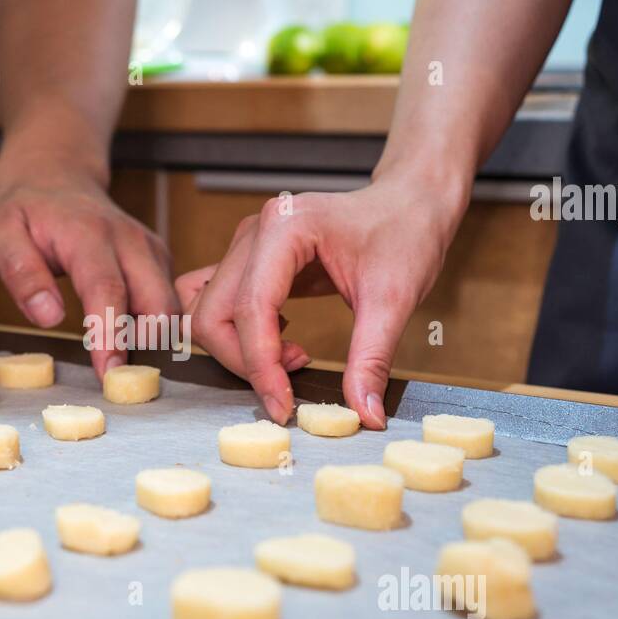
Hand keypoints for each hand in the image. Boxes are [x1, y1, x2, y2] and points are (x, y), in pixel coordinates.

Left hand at [0, 169, 178, 377]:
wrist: (53, 178)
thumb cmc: (22, 212)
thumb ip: (22, 275)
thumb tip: (49, 316)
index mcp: (88, 234)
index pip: (107, 289)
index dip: (111, 335)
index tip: (108, 372)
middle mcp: (129, 239)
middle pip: (158, 301)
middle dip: (146, 343)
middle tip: (117, 375)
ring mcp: (148, 249)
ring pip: (172, 305)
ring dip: (154, 337)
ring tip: (120, 355)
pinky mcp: (158, 259)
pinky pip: (170, 299)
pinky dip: (157, 324)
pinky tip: (129, 334)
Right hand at [176, 176, 461, 428]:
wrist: (410, 204)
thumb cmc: (404, 232)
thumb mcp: (395, 300)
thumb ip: (372, 359)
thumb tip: (364, 414)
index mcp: (284, 228)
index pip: (250, 309)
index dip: (261, 365)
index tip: (284, 405)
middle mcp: (254, 233)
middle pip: (212, 314)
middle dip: (245, 361)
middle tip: (292, 379)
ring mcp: (246, 245)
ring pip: (207, 313)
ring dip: (237, 349)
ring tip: (290, 354)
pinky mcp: (249, 261)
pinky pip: (216, 304)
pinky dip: (236, 334)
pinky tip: (280, 338)